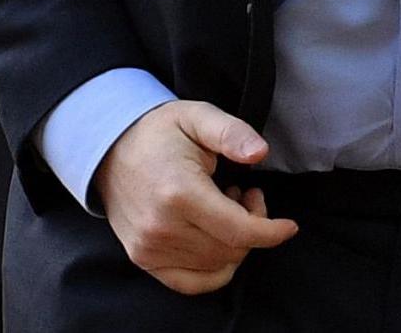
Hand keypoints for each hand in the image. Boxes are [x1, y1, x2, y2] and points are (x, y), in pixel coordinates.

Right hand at [92, 99, 297, 294]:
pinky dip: (214, 268)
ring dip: (234, 242)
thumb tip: (259, 153)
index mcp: (179, 193)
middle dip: (255, 227)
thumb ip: (232, 133)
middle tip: (247, 194)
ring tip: (227, 206)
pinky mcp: (143, 259)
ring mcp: (148, 249)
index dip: (271, 232)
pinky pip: (189, 283)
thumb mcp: (199, 116)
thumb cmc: (160, 132)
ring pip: (214, 266)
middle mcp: (160, 228)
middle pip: (230, 250)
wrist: (111, 150)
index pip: (238, 231)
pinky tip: (217, 237)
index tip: (290, 225)